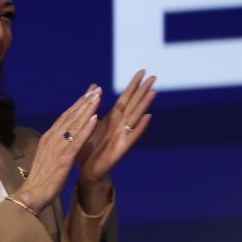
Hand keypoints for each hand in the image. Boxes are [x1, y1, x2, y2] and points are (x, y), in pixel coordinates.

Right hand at [15, 85, 102, 212]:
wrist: (32, 193)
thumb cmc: (41, 178)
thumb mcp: (47, 156)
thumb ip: (55, 144)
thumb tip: (62, 136)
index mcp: (48, 138)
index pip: (64, 117)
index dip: (77, 104)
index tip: (88, 94)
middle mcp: (52, 138)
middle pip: (70, 116)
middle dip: (84, 101)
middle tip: (96, 89)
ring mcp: (58, 147)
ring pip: (75, 124)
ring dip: (87, 109)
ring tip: (98, 97)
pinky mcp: (64, 158)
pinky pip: (78, 140)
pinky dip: (87, 128)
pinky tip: (95, 118)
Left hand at [77, 69, 155, 185]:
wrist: (87, 170)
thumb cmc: (89, 146)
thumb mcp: (89, 122)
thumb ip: (94, 104)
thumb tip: (95, 86)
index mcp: (112, 118)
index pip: (125, 98)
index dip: (133, 85)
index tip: (142, 71)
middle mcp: (120, 125)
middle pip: (134, 104)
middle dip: (142, 90)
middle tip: (154, 76)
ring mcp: (123, 136)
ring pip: (135, 117)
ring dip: (144, 105)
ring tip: (153, 92)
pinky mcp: (121, 149)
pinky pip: (132, 136)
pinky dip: (140, 127)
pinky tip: (148, 118)